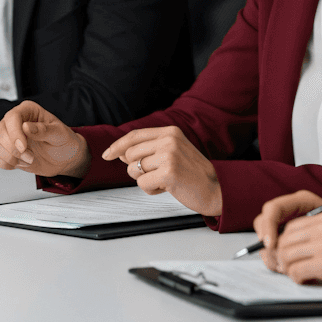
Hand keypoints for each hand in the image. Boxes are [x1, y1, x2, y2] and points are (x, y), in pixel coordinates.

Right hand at [0, 101, 89, 177]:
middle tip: (31, 157)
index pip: (12, 117)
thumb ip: (44, 130)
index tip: (23, 147)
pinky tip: (18, 164)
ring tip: (27, 160)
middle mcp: (15, 121)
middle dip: (13, 149)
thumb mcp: (59, 134)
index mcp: (28, 110)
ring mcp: (8, 136)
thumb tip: (26, 127)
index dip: (15, 133)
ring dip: (8, 157)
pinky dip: (4, 163)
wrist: (64, 158)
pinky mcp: (5, 150)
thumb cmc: (63, 142)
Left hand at [102, 125, 222, 215]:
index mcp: (170, 131)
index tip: (107, 154)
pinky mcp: (168, 173)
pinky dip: (151, 190)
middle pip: (130, 154)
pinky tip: (167, 188)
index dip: (117, 145)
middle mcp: (169, 140)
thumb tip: (121, 152)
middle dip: (136, 169)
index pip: (134, 135)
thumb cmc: (192, 173)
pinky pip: (142, 184)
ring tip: (165, 180)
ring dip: (145, 180)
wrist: (215, 188)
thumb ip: (150, 148)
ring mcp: (169, 155)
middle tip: (156, 174)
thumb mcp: (174, 151)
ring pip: (134, 170)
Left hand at [253, 189, 321, 271]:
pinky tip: (308, 280)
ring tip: (300, 274)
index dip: (286, 242)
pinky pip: (296, 271)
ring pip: (286, 255)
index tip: (290, 253)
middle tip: (291, 267)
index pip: (292, 226)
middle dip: (283, 256)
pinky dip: (297, 278)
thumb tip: (306, 241)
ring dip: (289, 268)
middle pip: (285, 240)